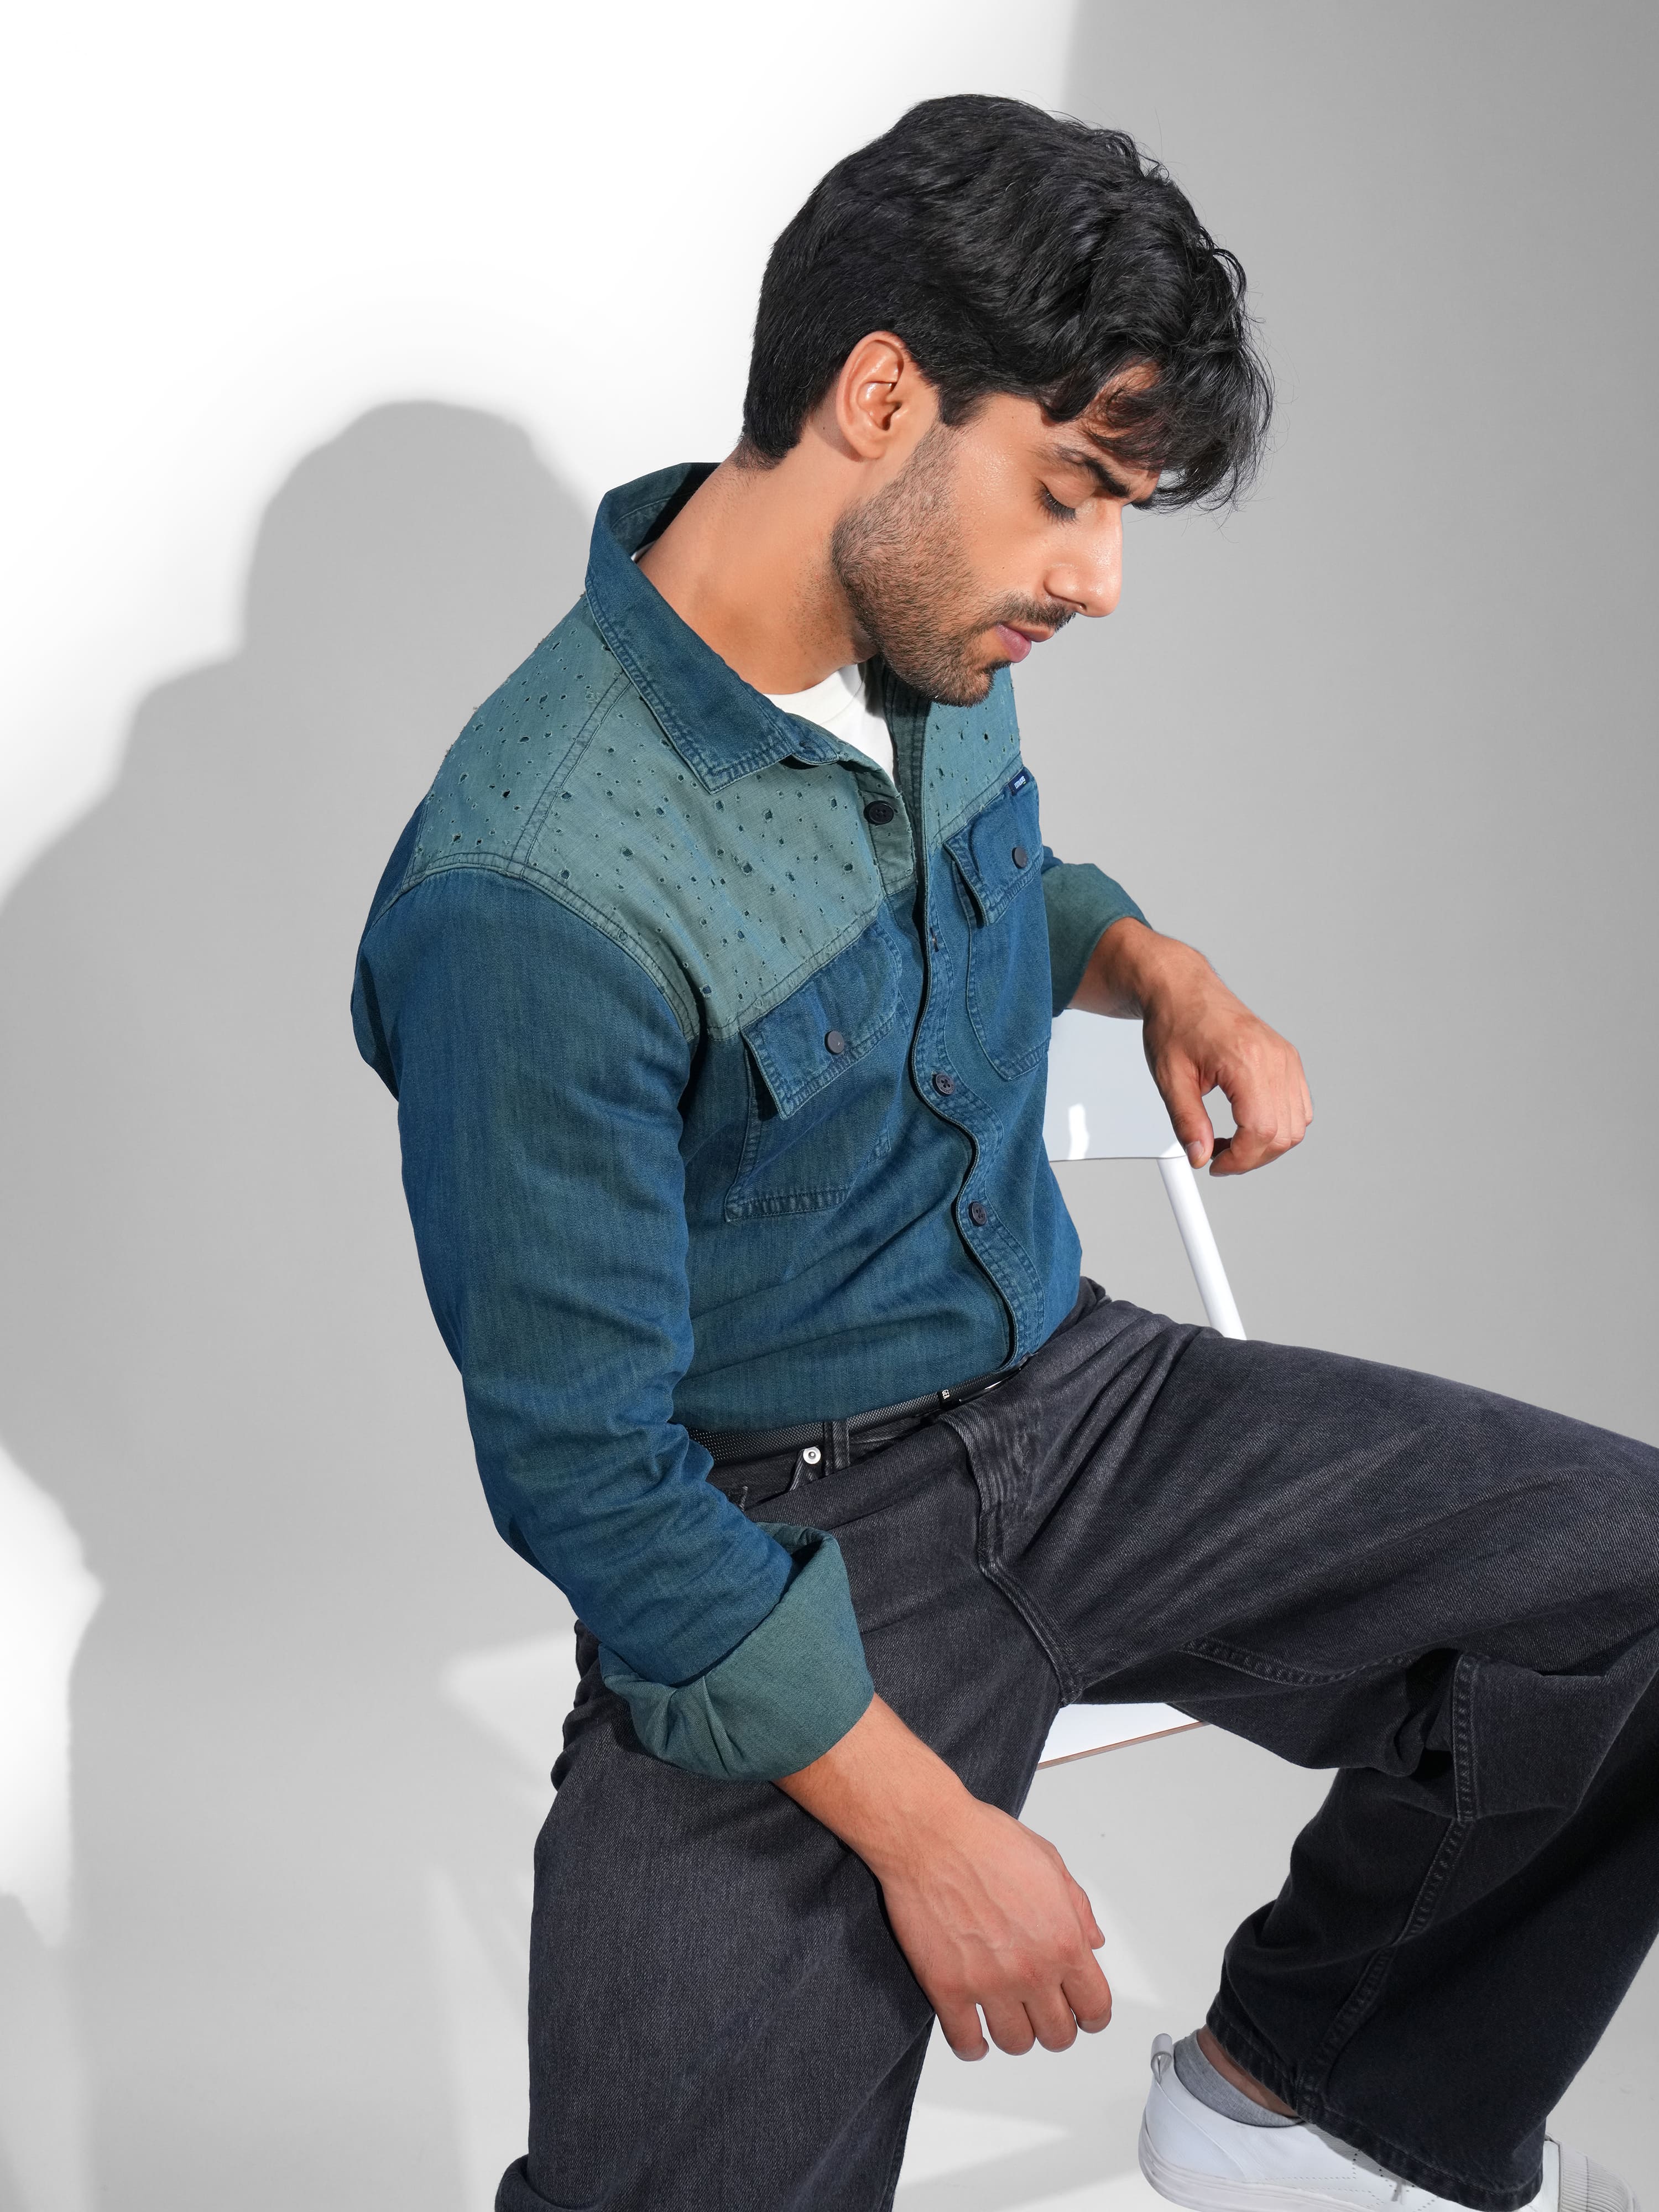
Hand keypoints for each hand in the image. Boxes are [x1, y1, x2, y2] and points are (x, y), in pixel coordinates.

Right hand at [878, 1794, 1112, 2056]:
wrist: (931, 1835)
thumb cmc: (985, 1840)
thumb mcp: (1050, 1862)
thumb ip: (1077, 1908)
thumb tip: (1092, 1940)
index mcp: (1063, 1940)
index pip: (1096, 2008)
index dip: (1091, 2015)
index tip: (1082, 2014)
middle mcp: (1031, 1969)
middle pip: (1058, 2035)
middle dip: (1054, 2026)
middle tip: (1042, 2012)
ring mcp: (988, 1984)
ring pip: (1015, 2044)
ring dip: (1015, 2034)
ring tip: (1007, 2018)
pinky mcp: (947, 1988)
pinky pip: (965, 2042)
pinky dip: (972, 2045)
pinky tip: (973, 2033)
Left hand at [1071, 919, 1310, 1175]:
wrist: (1183, 990)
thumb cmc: (1175, 1022)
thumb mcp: (1170, 1078)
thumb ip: (1187, 1122)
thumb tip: (1199, 1156)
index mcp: (1246, 1060)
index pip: (1261, 1130)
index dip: (1240, 1159)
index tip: (1216, 1165)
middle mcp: (1274, 1058)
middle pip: (1284, 1133)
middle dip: (1253, 1157)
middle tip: (1220, 1158)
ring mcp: (1285, 1058)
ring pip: (1297, 1124)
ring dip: (1267, 1144)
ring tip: (1230, 1141)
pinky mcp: (1287, 1059)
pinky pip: (1299, 1106)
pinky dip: (1278, 1124)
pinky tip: (1247, 1123)